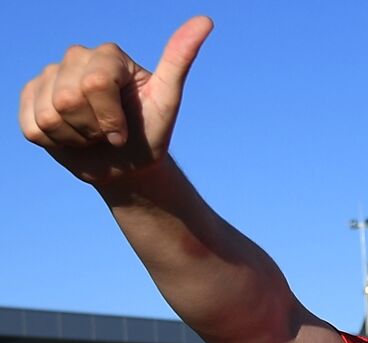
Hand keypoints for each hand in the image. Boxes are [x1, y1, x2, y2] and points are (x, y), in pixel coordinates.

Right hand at [18, 17, 212, 185]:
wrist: (127, 165)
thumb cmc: (149, 133)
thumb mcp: (168, 101)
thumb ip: (179, 60)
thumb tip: (205, 20)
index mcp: (109, 54)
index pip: (96, 83)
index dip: (111, 119)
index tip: (126, 131)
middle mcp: (76, 57)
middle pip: (68, 98)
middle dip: (94, 128)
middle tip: (109, 133)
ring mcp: (49, 76)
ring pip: (50, 115)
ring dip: (76, 138)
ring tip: (92, 135)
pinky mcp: (30, 98)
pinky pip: (32, 126)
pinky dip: (56, 143)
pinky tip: (71, 137)